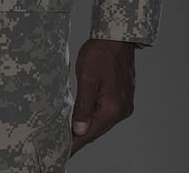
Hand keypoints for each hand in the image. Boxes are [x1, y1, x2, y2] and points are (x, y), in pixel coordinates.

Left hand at [70, 38, 135, 155]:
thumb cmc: (100, 53)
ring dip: (88, 125)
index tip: (64, 151)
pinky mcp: (123, 97)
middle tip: (64, 141)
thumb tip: (79, 130)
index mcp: (112, 108)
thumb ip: (83, 107)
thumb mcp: (86, 78)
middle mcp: (121, 109)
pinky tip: (86, 114)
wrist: (116, 37)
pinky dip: (95, 115)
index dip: (76, 143)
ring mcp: (124, 103)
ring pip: (102, 121)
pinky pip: (107, 112)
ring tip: (71, 130)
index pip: (90, 133)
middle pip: (97, 129)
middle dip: (80, 135)